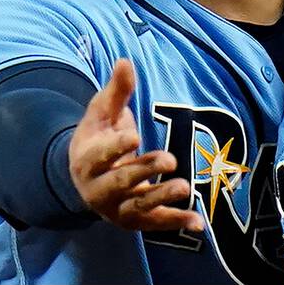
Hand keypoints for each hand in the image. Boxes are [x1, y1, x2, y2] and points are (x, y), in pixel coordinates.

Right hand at [69, 58, 203, 232]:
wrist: (85, 178)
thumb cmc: (97, 137)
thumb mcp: (102, 113)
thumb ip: (117, 91)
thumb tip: (125, 61)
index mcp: (88, 160)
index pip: (101, 155)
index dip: (116, 147)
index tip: (133, 136)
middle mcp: (99, 188)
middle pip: (122, 182)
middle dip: (145, 171)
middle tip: (170, 160)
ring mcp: (117, 208)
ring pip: (138, 207)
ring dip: (162, 198)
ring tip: (185, 188)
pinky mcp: (135, 220)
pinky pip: (155, 223)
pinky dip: (176, 223)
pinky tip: (198, 223)